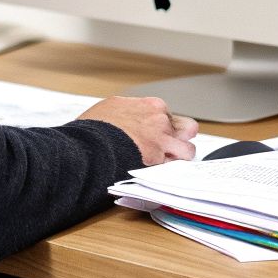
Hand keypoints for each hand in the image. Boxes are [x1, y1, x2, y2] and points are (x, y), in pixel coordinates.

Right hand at [78, 96, 197, 165]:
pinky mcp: (157, 158)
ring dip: (181, 157)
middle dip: (180, 139)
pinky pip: (173, 166)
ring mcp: (161, 139)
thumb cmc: (94, 127)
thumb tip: (128, 116)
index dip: (167, 128)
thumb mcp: (112, 107)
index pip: (171, 116)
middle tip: (172, 148)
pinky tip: (161, 173)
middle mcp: (160, 120)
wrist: (89, 144)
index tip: (160, 136)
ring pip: (187, 150)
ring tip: (171, 164)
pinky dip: (170, 171)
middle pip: (187, 129)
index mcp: (151, 105)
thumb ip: (130, 111)